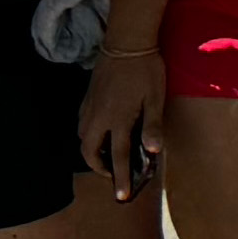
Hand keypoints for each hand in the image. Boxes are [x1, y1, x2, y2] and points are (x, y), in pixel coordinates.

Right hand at [75, 47, 166, 188]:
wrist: (127, 41)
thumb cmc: (146, 70)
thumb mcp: (156, 98)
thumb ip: (153, 126)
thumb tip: (154, 151)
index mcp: (119, 119)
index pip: (118, 157)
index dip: (121, 179)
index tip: (122, 197)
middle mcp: (99, 117)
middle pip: (90, 153)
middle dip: (100, 169)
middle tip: (115, 175)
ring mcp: (90, 107)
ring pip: (83, 139)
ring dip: (92, 153)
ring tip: (108, 157)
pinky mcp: (87, 98)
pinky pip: (82, 124)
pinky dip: (89, 136)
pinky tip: (101, 134)